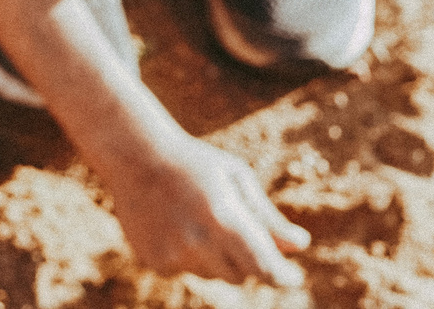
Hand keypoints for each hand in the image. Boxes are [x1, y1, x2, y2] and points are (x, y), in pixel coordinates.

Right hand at [97, 130, 307, 286]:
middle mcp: (197, 242)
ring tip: (197, 218)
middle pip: (240, 276)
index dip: (282, 276)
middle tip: (232, 228)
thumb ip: (267, 218)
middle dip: (245, 259)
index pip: (264, 267)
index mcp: (223, 217)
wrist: (134, 155)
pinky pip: (185, 271)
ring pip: (212, 275)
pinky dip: (188, 255)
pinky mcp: (154, 262)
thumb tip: (300, 245)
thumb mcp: (236, 179)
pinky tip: (175, 223)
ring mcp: (172, 255)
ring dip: (214, 256)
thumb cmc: (194, 163)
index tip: (292, 278)